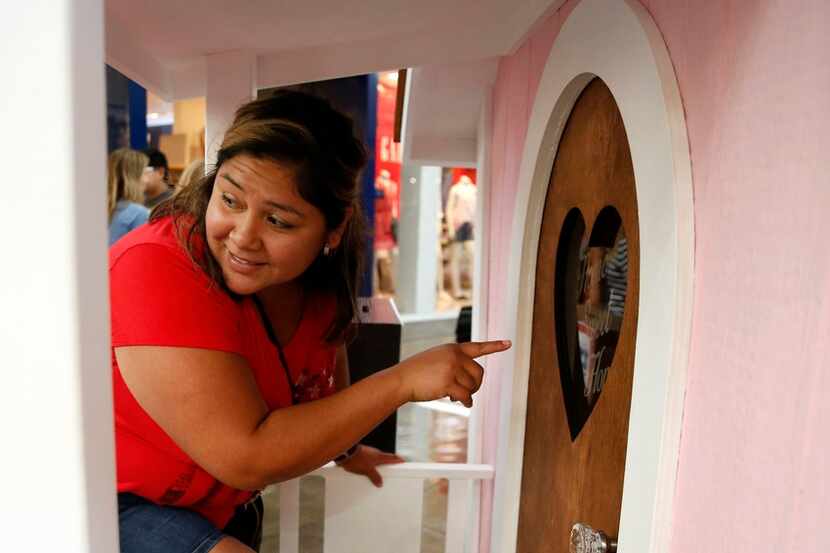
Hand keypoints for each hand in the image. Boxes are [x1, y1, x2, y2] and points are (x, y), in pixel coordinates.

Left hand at [339, 445, 404, 486]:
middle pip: (385, 458)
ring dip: (378, 465)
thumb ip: (374, 477)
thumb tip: (380, 483)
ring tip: (378, 473)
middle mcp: (375, 453)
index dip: (398, 460)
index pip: (392, 457)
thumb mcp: (367, 470)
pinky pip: (368, 461)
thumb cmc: (357, 459)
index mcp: (379, 456)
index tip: (403, 461)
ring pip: (376, 459)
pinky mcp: (361, 454)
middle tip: (392, 469)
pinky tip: (366, 471)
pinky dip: (370, 465)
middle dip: (389, 463)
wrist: (345, 452)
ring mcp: (368, 453)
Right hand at [392, 340, 510, 407]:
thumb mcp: (436, 360)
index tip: (508, 343)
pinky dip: (467, 401)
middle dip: (476, 384)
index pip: (477, 347)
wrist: (401, 379)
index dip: (494, 346)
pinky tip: (463, 403)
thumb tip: (470, 387)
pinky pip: (466, 395)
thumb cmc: (417, 373)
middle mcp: (454, 356)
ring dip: (467, 394)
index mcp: (452, 349)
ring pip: (472, 385)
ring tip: (454, 396)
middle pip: (479, 372)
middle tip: (466, 392)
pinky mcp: (448, 382)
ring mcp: (451, 368)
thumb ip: (454, 365)